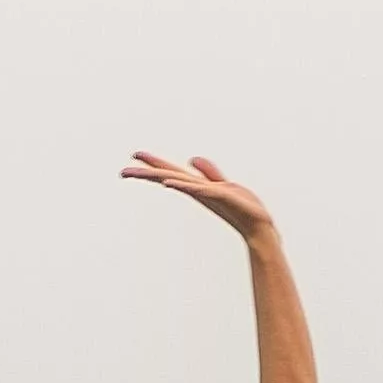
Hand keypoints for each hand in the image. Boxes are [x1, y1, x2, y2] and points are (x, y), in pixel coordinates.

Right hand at [121, 152, 276, 239]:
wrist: (259, 226)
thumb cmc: (243, 208)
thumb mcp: (224, 184)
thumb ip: (209, 172)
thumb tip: (191, 159)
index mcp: (198, 187)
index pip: (171, 173)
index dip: (154, 163)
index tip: (135, 155)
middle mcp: (199, 191)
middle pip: (168, 178)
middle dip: (147, 173)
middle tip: (123, 171)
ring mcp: (208, 195)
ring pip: (181, 183)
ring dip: (162, 177)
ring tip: (145, 173)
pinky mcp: (221, 196)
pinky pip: (200, 189)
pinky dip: (185, 186)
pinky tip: (170, 183)